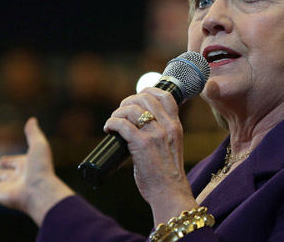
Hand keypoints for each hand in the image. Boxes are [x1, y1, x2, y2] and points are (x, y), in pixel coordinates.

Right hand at [0, 118, 73, 225]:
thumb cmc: (41, 167)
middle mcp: (18, 178)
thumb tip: (32, 119)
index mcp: (27, 165)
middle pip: (7, 176)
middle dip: (0, 174)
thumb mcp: (38, 145)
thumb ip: (33, 133)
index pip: (15, 162)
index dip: (10, 161)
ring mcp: (10, 189)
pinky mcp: (2, 198)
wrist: (40, 190)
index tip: (3, 161)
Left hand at [104, 87, 197, 224]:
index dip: (148, 91)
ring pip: (132, 109)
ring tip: (112, 122)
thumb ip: (162, 133)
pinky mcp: (142, 144)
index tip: (136, 98)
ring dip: (117, 113)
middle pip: (145, 98)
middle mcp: (167, 126)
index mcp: (175, 126)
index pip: (166, 96)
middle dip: (128, 101)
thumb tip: (138, 125)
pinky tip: (108, 129)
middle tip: (120, 112)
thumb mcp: (172, 147)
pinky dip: (112, 123)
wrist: (169, 192)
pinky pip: (122, 125)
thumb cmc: (167, 174)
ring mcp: (155, 134)